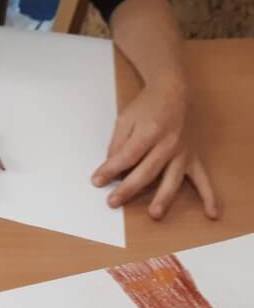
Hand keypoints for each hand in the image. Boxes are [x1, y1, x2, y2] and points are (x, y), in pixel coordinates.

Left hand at [92, 80, 219, 219]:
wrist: (173, 93)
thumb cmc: (146, 106)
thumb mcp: (125, 119)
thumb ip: (118, 143)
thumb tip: (111, 167)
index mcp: (149, 132)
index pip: (126, 156)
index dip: (109, 170)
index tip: (96, 181)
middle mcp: (168, 144)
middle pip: (146, 171)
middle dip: (128, 188)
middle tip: (112, 202)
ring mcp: (183, 153)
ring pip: (172, 179)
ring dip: (163, 198)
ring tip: (154, 214)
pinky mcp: (193, 158)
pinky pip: (203, 179)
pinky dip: (209, 197)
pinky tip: (211, 213)